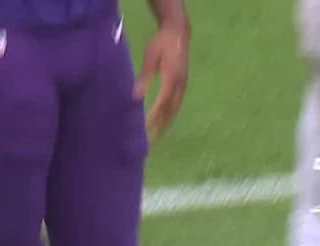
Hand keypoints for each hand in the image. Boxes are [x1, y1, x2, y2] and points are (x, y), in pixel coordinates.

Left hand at [134, 21, 189, 140]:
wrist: (178, 31)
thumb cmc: (161, 42)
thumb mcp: (150, 57)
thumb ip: (144, 77)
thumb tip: (136, 97)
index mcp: (172, 79)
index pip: (162, 103)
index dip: (154, 117)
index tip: (145, 128)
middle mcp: (180, 85)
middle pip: (171, 110)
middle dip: (161, 125)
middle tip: (151, 139)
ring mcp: (183, 85)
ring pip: (175, 108)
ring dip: (166, 122)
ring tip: (158, 134)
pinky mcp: (183, 83)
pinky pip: (177, 103)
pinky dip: (170, 113)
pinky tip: (164, 118)